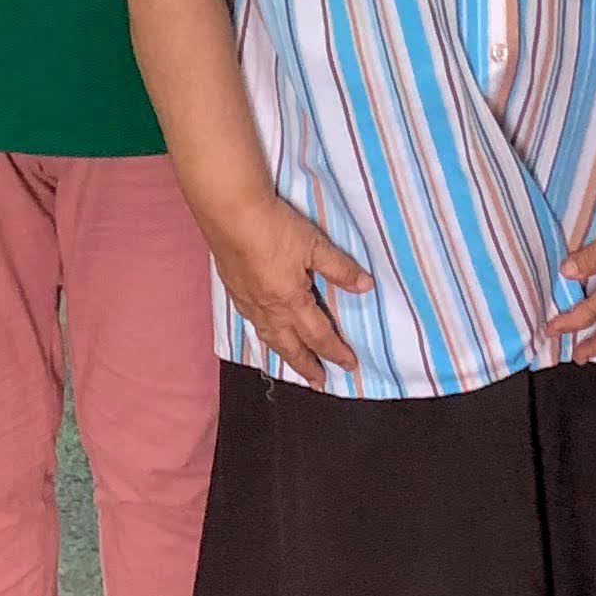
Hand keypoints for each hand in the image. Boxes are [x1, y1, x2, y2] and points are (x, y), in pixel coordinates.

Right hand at [209, 189, 372, 385]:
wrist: (230, 213)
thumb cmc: (275, 228)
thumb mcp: (315, 245)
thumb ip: (340, 268)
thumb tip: (366, 286)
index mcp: (291, 301)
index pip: (319, 335)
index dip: (335, 352)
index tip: (349, 366)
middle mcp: (269, 309)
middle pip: (290, 347)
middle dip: (306, 366)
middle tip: (318, 382)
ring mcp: (247, 301)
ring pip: (268, 337)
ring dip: (283, 354)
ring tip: (292, 363)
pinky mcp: (233, 289)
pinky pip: (252, 322)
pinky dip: (263, 333)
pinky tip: (264, 328)